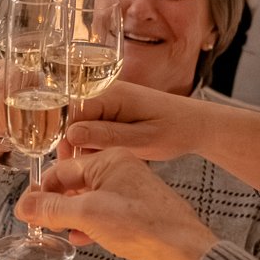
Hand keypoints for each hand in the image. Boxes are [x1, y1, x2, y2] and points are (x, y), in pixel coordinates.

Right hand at [15, 148, 217, 259]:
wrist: (181, 251)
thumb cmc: (141, 224)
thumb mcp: (87, 213)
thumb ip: (52, 209)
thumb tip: (23, 206)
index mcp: (110, 159)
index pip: (63, 168)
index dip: (42, 190)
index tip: (28, 209)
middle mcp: (121, 170)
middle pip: (75, 183)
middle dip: (56, 204)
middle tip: (42, 223)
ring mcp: (130, 192)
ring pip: (89, 201)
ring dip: (71, 216)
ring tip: (60, 232)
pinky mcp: (137, 213)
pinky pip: (104, 214)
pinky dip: (89, 225)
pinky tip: (82, 238)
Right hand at [59, 80, 207, 160]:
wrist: (196, 124)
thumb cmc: (175, 130)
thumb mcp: (141, 139)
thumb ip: (106, 136)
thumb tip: (71, 134)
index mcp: (111, 94)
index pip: (71, 110)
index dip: (64, 135)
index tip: (68, 158)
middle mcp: (105, 92)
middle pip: (70, 116)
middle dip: (70, 142)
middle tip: (78, 168)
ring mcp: (107, 100)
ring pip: (79, 122)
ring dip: (80, 144)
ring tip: (89, 167)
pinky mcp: (111, 110)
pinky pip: (90, 125)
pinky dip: (91, 142)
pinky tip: (98, 158)